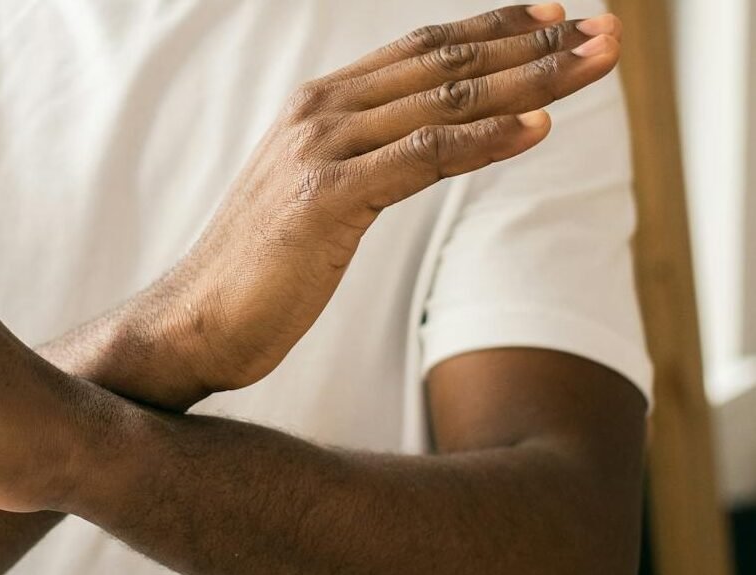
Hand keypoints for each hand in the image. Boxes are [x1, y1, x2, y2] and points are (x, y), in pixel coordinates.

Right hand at [108, 4, 621, 408]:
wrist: (192, 320)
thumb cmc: (258, 267)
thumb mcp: (316, 194)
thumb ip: (366, 157)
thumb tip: (424, 145)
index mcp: (319, 105)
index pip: (422, 50)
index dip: (496, 29)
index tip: (561, 18)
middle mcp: (320, 112)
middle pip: (445, 64)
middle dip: (536, 44)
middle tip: (607, 29)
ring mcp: (320, 151)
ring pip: (444, 101)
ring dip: (531, 79)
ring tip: (596, 63)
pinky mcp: (324, 199)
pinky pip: (421, 159)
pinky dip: (484, 140)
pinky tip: (538, 127)